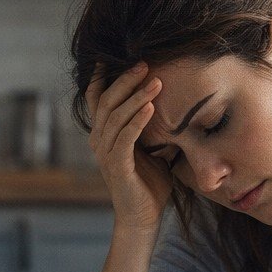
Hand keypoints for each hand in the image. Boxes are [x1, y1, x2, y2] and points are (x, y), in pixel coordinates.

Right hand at [86, 63, 172, 234]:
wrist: (143, 217)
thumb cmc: (149, 183)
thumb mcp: (151, 148)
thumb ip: (152, 126)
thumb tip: (173, 102)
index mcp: (104, 134)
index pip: (97, 98)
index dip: (103, 76)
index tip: (117, 54)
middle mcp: (99, 141)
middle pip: (106, 101)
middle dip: (125, 80)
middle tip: (145, 63)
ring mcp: (104, 154)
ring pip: (115, 116)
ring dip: (136, 97)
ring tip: (155, 81)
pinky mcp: (116, 167)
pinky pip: (124, 138)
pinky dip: (137, 121)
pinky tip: (150, 107)